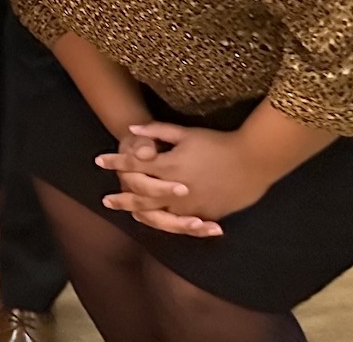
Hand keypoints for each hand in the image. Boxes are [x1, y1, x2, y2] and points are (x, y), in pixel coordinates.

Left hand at [100, 123, 267, 233]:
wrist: (253, 161)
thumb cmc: (218, 143)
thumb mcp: (186, 133)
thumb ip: (156, 131)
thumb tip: (131, 129)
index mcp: (169, 166)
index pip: (134, 165)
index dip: (115, 162)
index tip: (99, 160)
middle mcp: (176, 190)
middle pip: (141, 196)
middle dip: (122, 197)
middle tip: (106, 200)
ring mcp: (191, 206)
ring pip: (159, 215)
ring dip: (141, 214)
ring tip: (129, 213)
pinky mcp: (206, 215)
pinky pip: (182, 224)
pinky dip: (167, 224)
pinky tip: (158, 223)